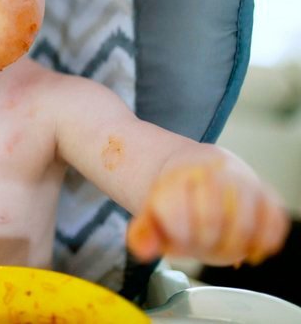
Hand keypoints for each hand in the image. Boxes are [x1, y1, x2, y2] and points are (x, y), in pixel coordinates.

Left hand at [127, 159, 289, 265]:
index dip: (176, 238)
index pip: (178, 217)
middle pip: (210, 223)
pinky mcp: (267, 195)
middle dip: (202, 244)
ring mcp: (243, 183)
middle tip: (197, 245)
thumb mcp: (150, 214)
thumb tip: (144, 249)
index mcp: (178, 178)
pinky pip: (275, 222)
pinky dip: (264, 241)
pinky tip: (249, 248)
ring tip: (220, 247)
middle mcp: (213, 175)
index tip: (175, 239)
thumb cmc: (175, 198)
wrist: (198, 169)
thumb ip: (142, 234)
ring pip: (244, 225)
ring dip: (231, 246)